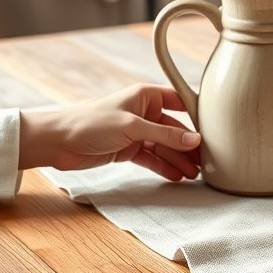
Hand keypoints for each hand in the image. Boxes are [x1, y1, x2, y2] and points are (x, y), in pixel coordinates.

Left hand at [20, 84, 201, 181]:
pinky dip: (164, 166)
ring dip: (179, 159)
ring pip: (166, 146)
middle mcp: (144, 112)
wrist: (56, 142)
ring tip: (195, 174)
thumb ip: (166, 135)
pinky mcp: (129, 149)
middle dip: (190, 145)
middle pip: (176, 128)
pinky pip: (153, 158)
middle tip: (208, 160)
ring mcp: (137, 132)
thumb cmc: (90, 123)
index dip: (198, 114)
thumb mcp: (132, 127)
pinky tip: (177, 176)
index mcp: (146, 96)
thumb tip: (195, 141)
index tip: (215, 129)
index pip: (181, 101)